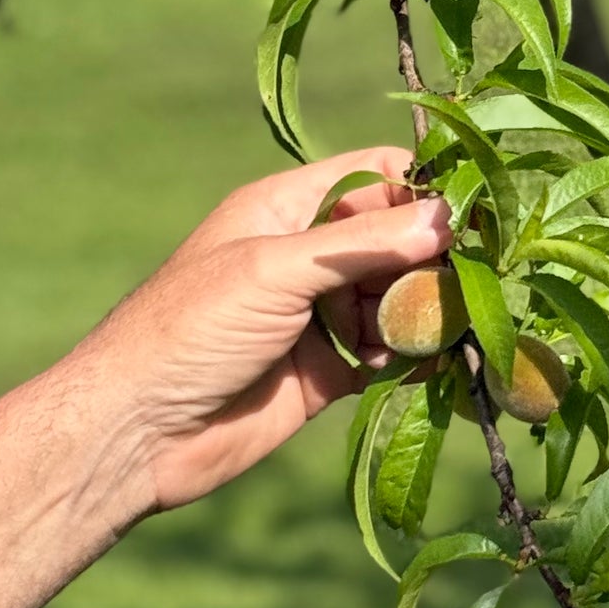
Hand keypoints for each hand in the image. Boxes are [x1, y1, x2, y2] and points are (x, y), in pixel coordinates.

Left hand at [69, 146, 452, 519]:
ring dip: (421, 313)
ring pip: (397, 299)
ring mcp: (319, 316)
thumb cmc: (192, 329)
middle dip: (431, 261)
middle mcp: (307, 257)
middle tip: (460, 287)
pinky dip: (410, 357)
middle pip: (396, 241)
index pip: (375, 176)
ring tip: (425, 332)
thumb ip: (363, 243)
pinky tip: (417, 364)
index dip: (422, 191)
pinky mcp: (328, 373)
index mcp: (287, 209)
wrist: (140, 431)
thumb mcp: (277, 269)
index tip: (468, 219)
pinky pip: (387, 354)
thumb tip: (447, 217)